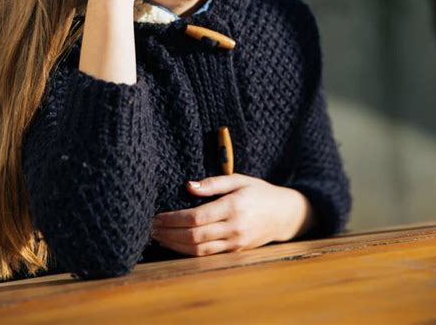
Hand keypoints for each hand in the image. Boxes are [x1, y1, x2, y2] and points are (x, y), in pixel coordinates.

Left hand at [151, 174, 310, 255]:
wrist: (284, 214)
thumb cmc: (258, 192)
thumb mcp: (239, 179)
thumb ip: (214, 183)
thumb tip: (188, 185)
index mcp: (234, 207)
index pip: (197, 217)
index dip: (174, 219)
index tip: (158, 216)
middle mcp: (234, 228)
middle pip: (195, 236)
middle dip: (170, 233)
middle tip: (152, 228)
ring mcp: (235, 243)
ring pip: (199, 250)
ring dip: (175, 245)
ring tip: (159, 237)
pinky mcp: (235, 253)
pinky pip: (207, 255)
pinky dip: (188, 252)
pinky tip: (175, 244)